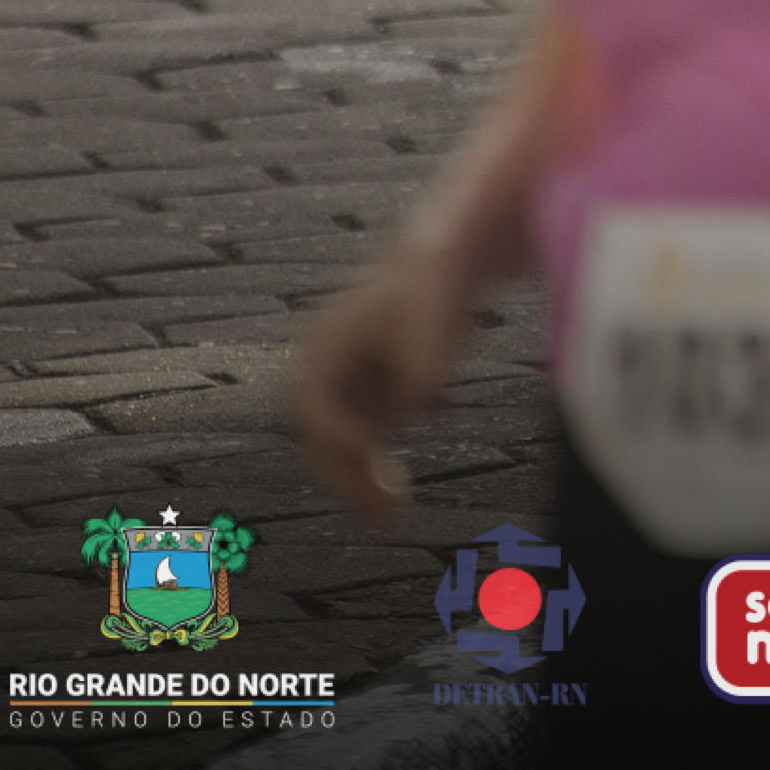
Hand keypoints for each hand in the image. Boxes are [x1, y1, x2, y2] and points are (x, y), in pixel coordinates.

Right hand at [288, 246, 472, 520]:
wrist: (454, 253)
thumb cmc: (435, 290)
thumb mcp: (428, 335)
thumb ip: (414, 381)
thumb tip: (405, 420)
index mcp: (323, 349)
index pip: (315, 411)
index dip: (340, 443)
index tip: (372, 466)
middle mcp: (326, 364)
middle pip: (324, 433)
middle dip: (347, 476)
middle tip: (379, 516)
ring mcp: (346, 374)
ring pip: (345, 437)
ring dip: (361, 474)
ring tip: (390, 511)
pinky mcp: (370, 381)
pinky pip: (367, 431)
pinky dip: (378, 457)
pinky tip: (396, 481)